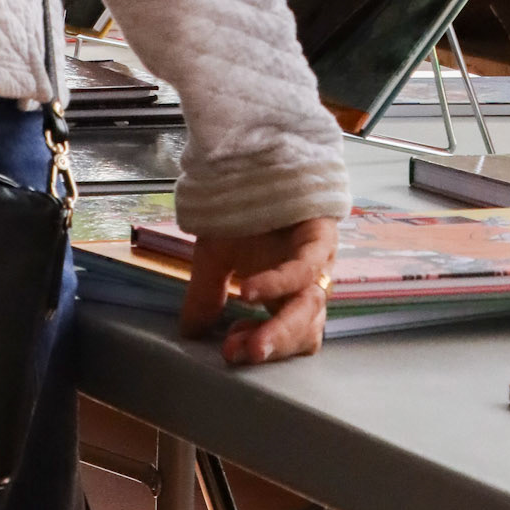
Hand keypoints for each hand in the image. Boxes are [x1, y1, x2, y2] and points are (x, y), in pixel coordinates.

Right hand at [179, 216, 338, 364]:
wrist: (254, 156)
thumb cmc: (241, 206)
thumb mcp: (215, 255)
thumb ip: (206, 293)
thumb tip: (189, 333)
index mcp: (286, 292)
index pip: (283, 336)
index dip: (259, 349)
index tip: (227, 352)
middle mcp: (308, 282)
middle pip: (305, 332)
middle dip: (272, 348)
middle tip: (237, 354)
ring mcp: (318, 260)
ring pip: (310, 309)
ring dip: (280, 331)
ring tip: (249, 345)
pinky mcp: (320, 234)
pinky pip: (303, 269)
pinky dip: (275, 285)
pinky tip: (245, 292)